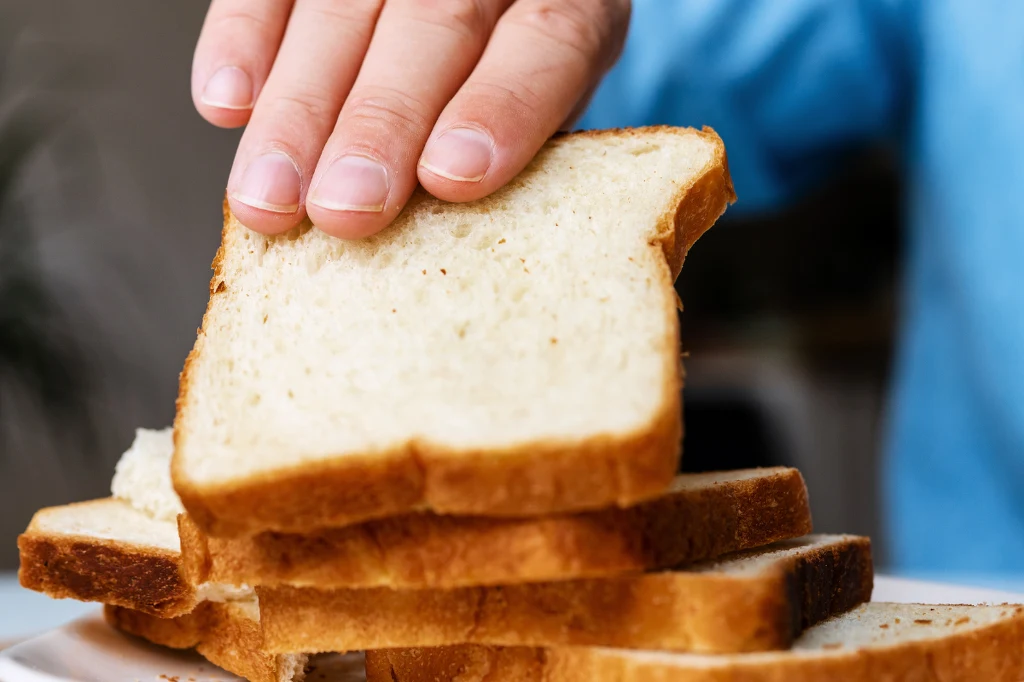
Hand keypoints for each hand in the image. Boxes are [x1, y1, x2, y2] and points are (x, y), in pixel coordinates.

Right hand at [192, 0, 629, 239]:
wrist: (493, 3)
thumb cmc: (522, 72)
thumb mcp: (552, 103)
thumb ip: (518, 142)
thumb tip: (451, 233)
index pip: (546, 42)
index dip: (500, 107)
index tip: (451, 177)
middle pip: (434, 24)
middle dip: (380, 121)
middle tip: (344, 209)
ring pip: (340, 9)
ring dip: (300, 104)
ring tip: (271, 196)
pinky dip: (243, 38)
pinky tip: (226, 104)